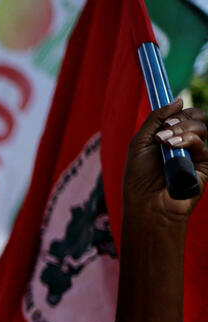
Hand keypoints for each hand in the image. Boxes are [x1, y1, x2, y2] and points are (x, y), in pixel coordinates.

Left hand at [123, 97, 207, 220]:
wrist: (146, 203)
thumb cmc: (138, 177)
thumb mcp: (140, 143)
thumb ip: (155, 119)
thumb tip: (178, 99)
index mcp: (169, 138)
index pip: (183, 115)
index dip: (178, 111)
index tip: (167, 113)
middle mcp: (184, 144)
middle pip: (196, 117)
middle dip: (180, 118)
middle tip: (164, 128)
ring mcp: (195, 154)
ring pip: (201, 127)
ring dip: (181, 129)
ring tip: (164, 142)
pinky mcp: (204, 165)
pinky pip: (202, 144)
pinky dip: (187, 141)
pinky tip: (172, 147)